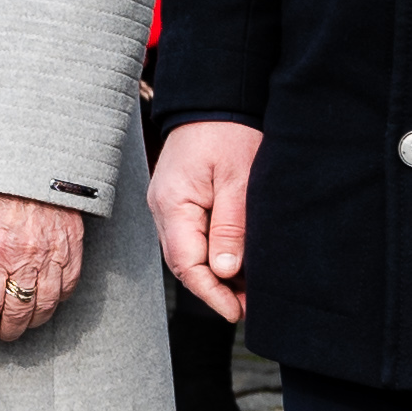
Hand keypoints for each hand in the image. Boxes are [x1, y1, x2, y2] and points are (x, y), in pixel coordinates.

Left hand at [0, 193, 86, 343]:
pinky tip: (48, 303)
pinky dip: (58, 300)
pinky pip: (68, 285)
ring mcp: (52, 254)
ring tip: (24, 325)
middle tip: (3, 334)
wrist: (34, 161)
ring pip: (45, 304)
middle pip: (19, 311)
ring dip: (33, 320)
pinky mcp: (72, 247)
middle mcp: (26, 259)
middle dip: (9, 329)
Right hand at [151, 117, 261, 323]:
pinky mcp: (179, 199)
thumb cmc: (230, 132)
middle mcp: (163, 209)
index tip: (236, 312)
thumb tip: (223, 271)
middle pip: (184, 263)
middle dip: (215, 289)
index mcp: (172, 205)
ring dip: (215, 272)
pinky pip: (191, 236)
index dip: (211, 294)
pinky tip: (236, 261)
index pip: (186, 264)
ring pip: (188, 252)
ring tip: (248, 289)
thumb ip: (231, 227)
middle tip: (249, 306)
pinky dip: (213, 252)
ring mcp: (168, 205)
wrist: (215, 98)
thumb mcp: (239, 180)